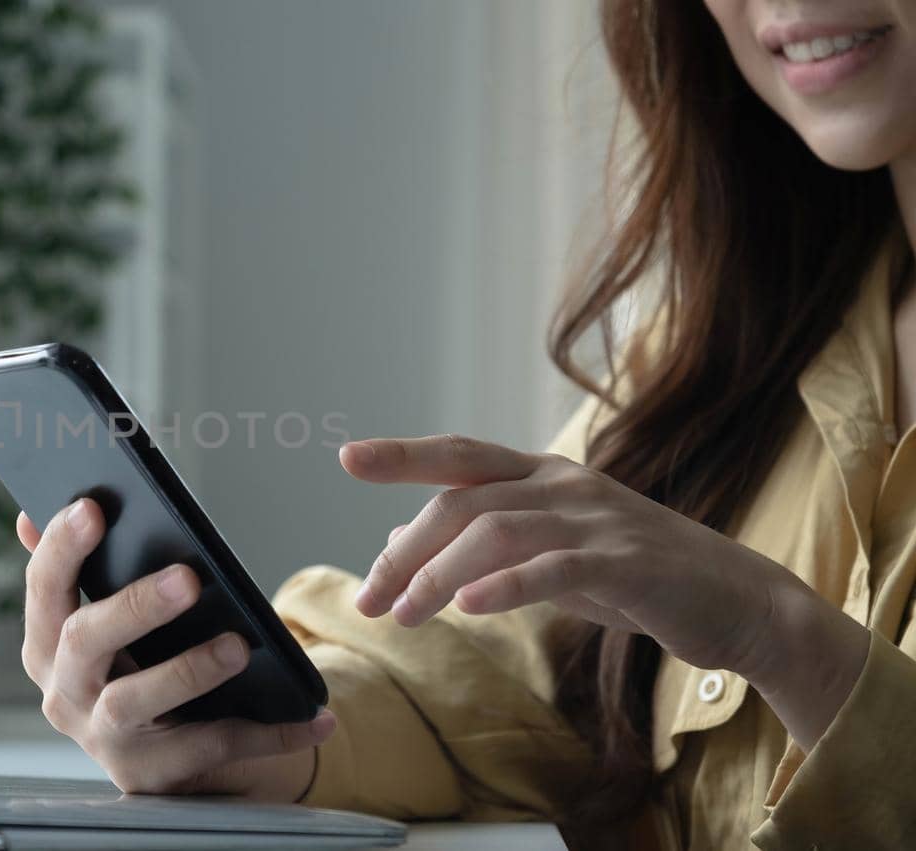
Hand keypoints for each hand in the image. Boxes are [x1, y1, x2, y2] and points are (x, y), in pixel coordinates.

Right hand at [17, 498, 336, 798]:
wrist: (165, 749)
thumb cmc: (136, 662)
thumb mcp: (107, 620)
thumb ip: (77, 571)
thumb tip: (30, 516)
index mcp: (49, 642)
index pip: (44, 588)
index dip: (61, 548)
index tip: (91, 507)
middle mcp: (64, 691)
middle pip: (85, 642)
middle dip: (134, 607)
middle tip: (187, 578)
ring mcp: (103, 737)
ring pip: (136, 701)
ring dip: (189, 671)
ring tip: (239, 645)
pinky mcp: (150, 774)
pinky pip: (212, 748)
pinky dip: (269, 734)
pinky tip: (315, 717)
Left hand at [341, 434, 867, 747]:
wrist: (741, 604)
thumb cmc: (637, 579)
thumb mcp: (550, 557)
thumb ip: (482, 548)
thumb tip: (396, 547)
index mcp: (546, 476)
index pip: (461, 456)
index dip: (403, 453)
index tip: (346, 457)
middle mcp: (567, 485)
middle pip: (465, 502)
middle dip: (406, 551)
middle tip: (369, 598)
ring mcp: (600, 521)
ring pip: (498, 532)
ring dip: (439, 575)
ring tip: (405, 614)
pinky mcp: (629, 565)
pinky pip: (556, 569)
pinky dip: (507, 586)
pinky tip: (469, 607)